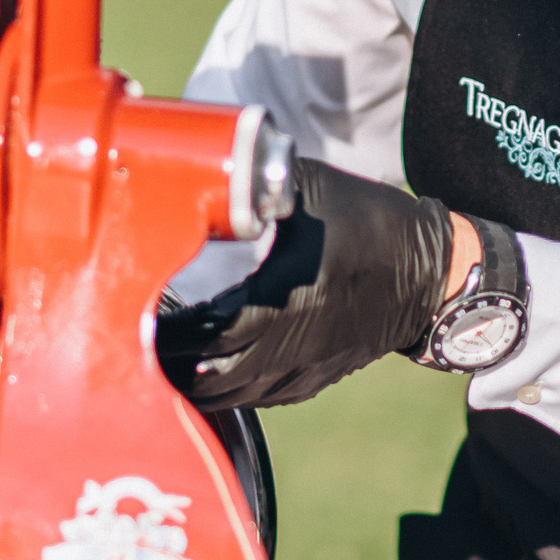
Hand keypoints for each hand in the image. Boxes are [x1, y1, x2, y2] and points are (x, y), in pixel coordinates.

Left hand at [155, 158, 457, 409]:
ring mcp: (300, 369)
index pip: (204, 330)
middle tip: (129, 337)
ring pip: (225, 397)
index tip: (132, 312)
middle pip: (203, 375)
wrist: (429, 274)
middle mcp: (288, 343)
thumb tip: (202, 161)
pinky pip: (253, 398)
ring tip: (155, 357)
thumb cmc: (369, 222)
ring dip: (186, 382)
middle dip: (162, 360)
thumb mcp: (310, 187)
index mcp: (283, 296)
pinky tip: (201, 369)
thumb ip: (255, 180)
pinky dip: (220, 389)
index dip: (163, 329)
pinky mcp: (311, 380)